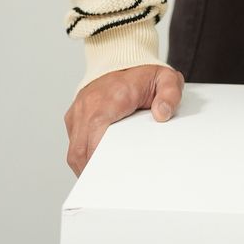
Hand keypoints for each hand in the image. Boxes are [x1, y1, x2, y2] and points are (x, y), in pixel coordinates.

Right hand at [64, 63, 183, 176]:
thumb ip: (170, 94)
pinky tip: (97, 165)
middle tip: (109, 189)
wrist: (121, 54)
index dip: (98, 159)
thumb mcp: (165, 78)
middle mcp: (88, 104)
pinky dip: (82, 156)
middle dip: (92, 173)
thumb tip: (162, 114)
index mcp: (109, 98)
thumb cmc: (143, 71)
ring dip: (86, 167)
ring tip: (103, 181)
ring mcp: (78, 109)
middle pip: (80, 150)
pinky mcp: (74, 114)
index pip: (95, 133)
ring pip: (74, 150)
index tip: (109, 178)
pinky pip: (74, 142)